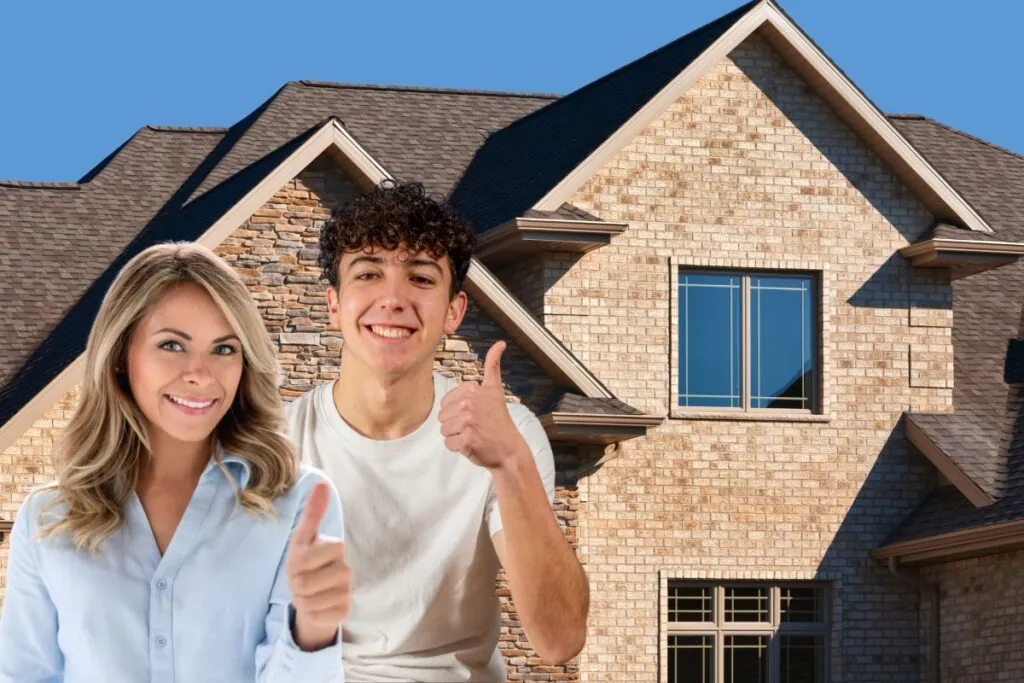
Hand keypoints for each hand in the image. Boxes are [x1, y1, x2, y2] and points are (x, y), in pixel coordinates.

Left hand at [286, 482, 350, 651]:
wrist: (317, 592)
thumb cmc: (307, 562)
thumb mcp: (304, 537)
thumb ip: (312, 512)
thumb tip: (321, 483)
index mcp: (338, 547)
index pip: (304, 560)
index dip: (295, 565)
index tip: (301, 563)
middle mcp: (348, 569)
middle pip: (303, 583)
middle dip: (295, 584)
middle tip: (302, 580)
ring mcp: (348, 592)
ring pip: (308, 602)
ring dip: (301, 600)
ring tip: (308, 592)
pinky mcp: (345, 612)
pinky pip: (315, 616)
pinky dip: (310, 613)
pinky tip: (317, 605)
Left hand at [439, 340, 521, 470]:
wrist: (509, 449)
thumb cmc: (499, 420)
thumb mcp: (495, 390)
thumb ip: (493, 365)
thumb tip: (500, 343)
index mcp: (472, 390)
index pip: (445, 403)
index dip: (457, 412)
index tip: (476, 414)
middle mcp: (469, 403)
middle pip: (442, 416)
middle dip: (455, 424)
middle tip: (475, 426)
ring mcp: (468, 422)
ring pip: (444, 430)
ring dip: (456, 436)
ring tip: (474, 435)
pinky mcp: (467, 440)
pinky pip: (449, 443)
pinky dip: (458, 447)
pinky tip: (472, 444)